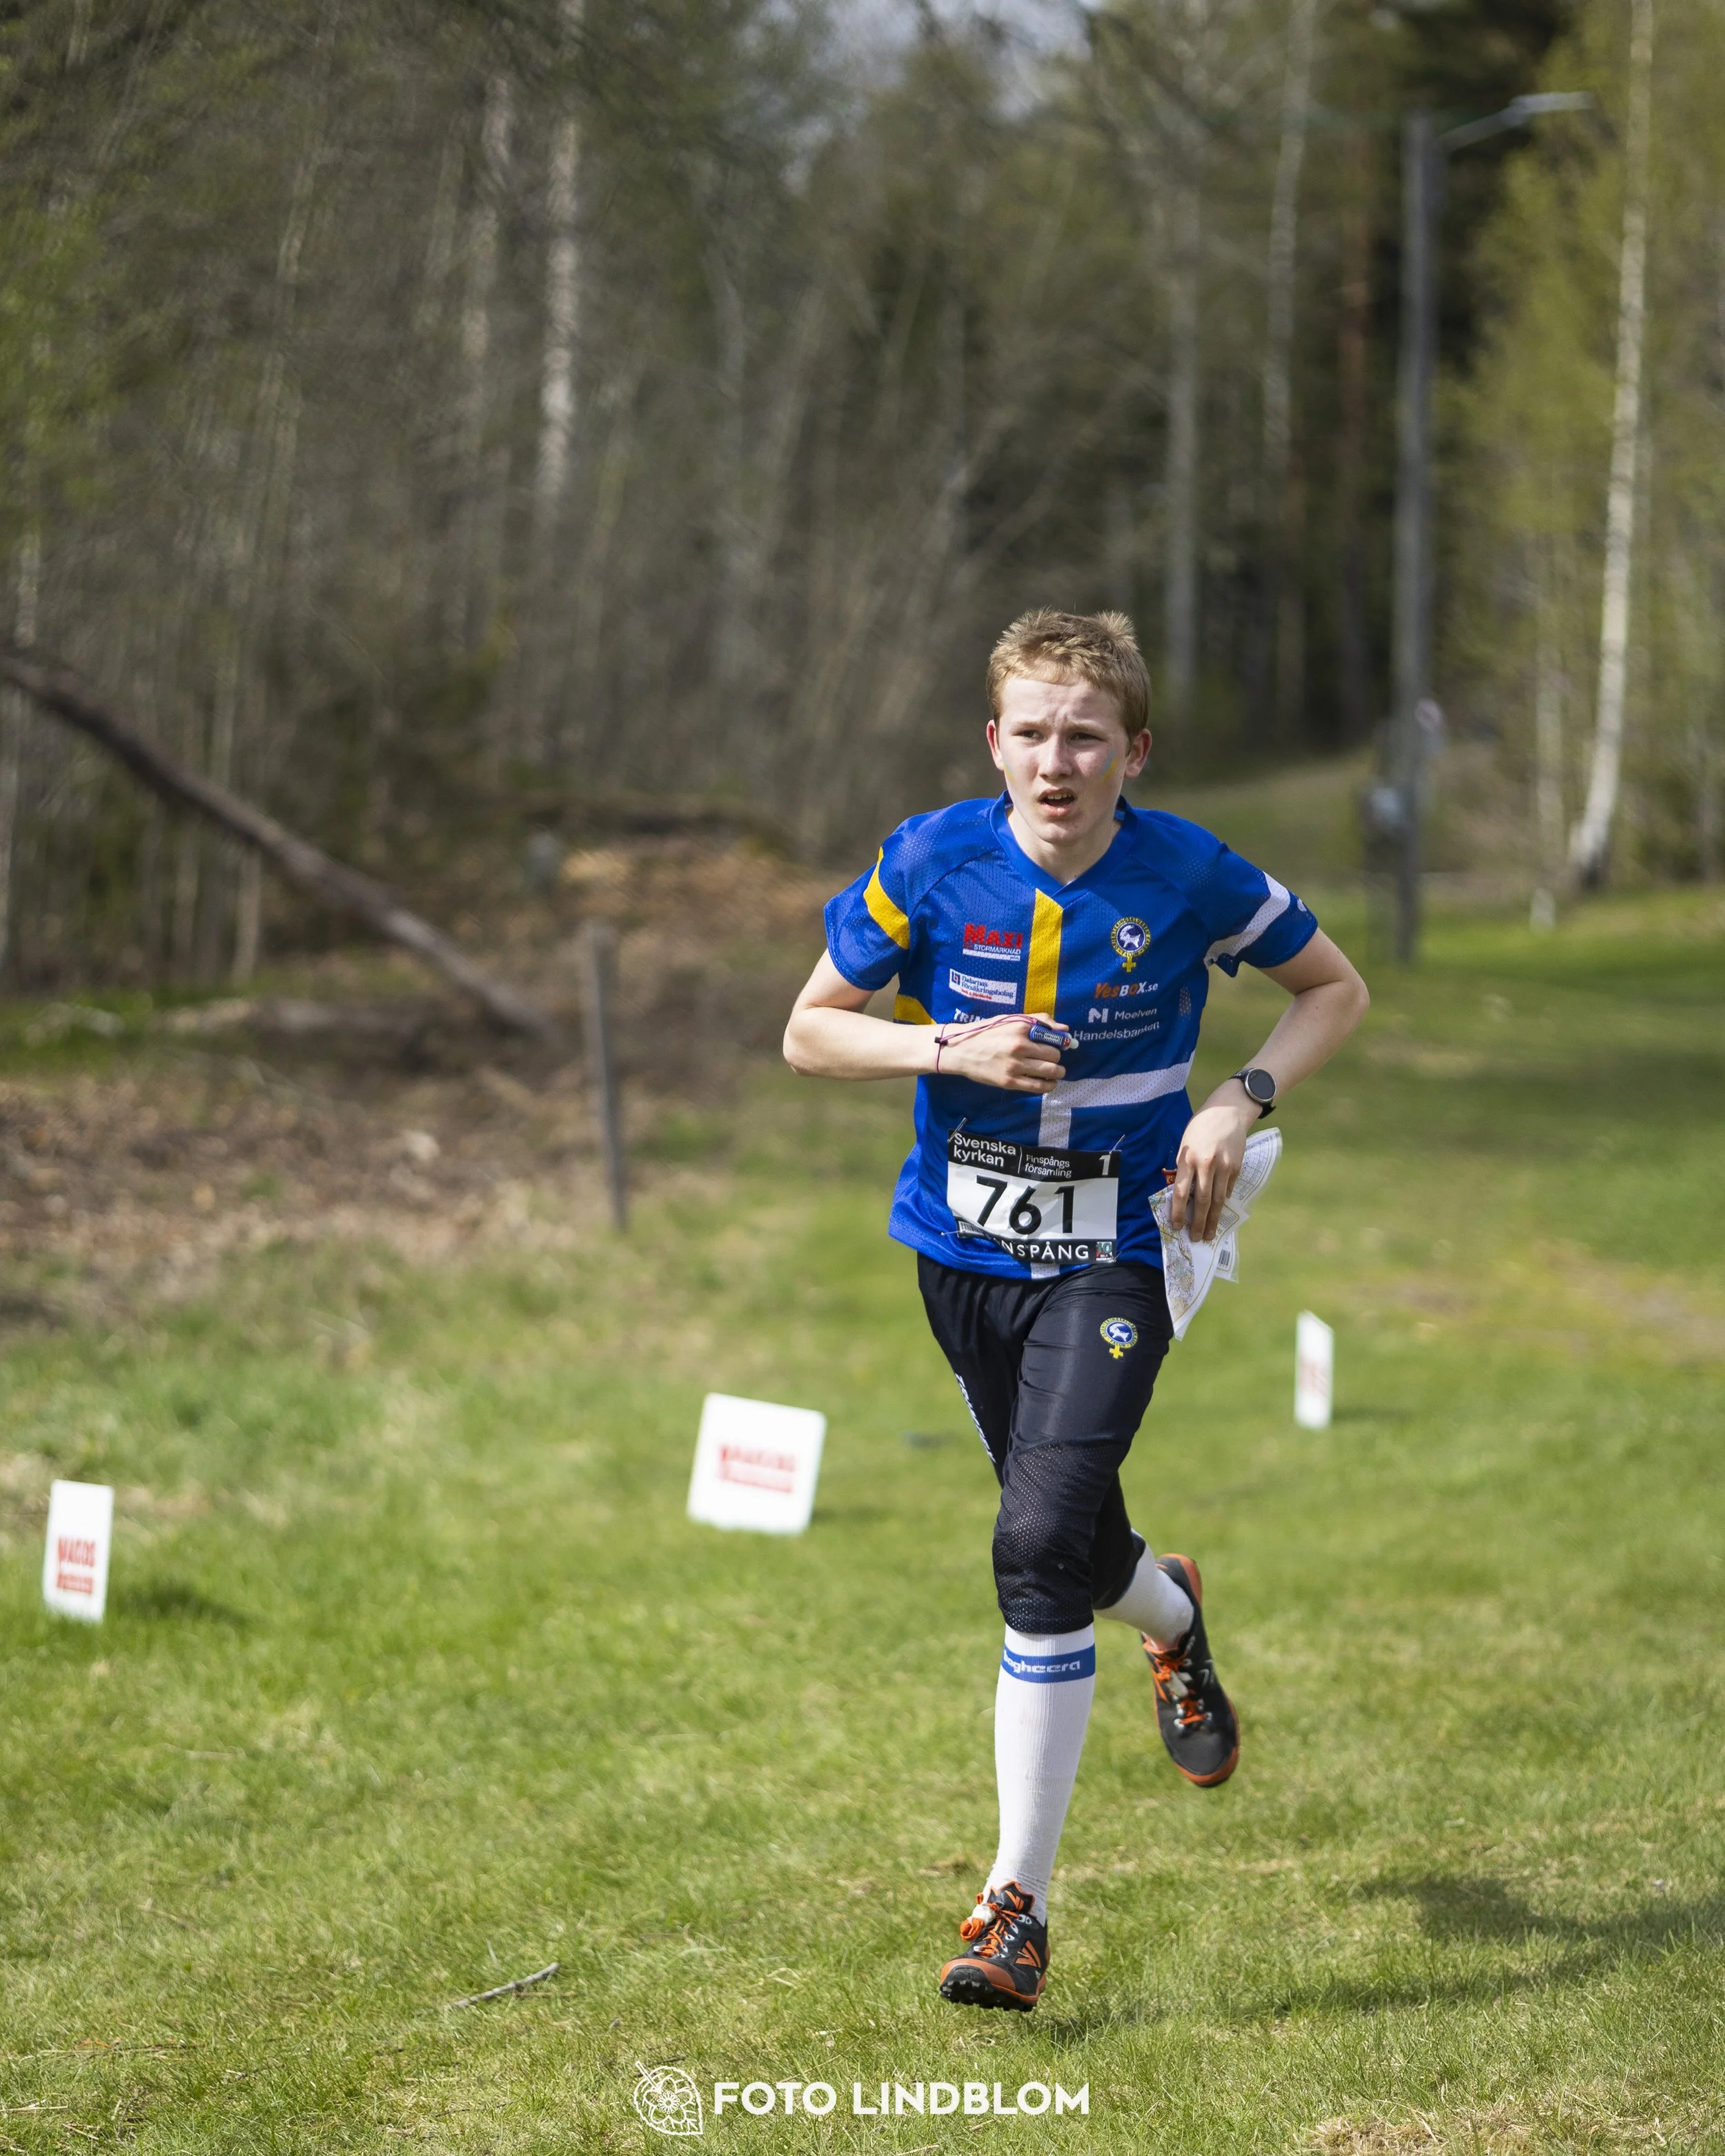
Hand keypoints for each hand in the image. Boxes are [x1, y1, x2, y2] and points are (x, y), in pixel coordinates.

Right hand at [935, 1014, 1067, 1092]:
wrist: (961, 1051)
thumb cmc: (987, 1032)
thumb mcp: (1010, 1019)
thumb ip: (1038, 1021)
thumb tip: (1065, 1029)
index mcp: (1021, 1027)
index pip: (1054, 1036)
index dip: (1059, 1042)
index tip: (1058, 1045)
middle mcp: (1019, 1046)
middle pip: (1054, 1055)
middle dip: (1056, 1057)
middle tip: (1050, 1058)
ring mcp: (1015, 1065)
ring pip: (1051, 1071)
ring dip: (1057, 1072)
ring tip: (1054, 1071)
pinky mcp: (1010, 1082)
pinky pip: (1039, 1086)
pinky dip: (1049, 1085)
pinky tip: (1049, 1082)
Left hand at [1171, 1089, 1255, 1240]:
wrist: (1229, 1111)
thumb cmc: (1201, 1127)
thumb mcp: (1185, 1143)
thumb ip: (1184, 1167)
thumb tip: (1182, 1193)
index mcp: (1188, 1159)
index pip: (1180, 1192)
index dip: (1178, 1212)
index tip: (1176, 1227)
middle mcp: (1206, 1165)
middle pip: (1201, 1201)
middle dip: (1197, 1223)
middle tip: (1196, 1239)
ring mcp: (1224, 1168)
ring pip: (1217, 1200)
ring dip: (1212, 1220)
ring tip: (1209, 1234)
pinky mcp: (1236, 1168)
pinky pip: (1228, 1190)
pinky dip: (1222, 1202)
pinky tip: (1218, 1213)